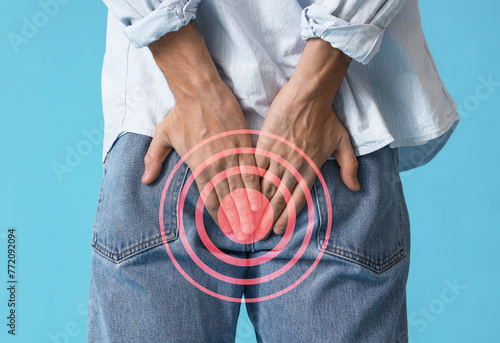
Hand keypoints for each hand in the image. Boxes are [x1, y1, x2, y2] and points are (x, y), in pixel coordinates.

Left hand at [142, 22, 261, 241]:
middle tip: (245, 234)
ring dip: (250, 207)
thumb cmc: (180, 114)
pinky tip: (264, 196)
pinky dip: (259, 184)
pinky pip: (254, 168)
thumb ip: (153, 160)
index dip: (219, 216)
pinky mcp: (244, 143)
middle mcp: (217, 165)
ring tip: (257, 222)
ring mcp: (232, 154)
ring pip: (244, 186)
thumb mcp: (162, 136)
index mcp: (199, 167)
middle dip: (238, 218)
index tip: (226, 228)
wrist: (200, 92)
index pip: (211, 198)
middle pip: (229, 198)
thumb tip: (145, 179)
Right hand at [255, 38, 359, 235]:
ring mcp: (278, 156)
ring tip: (250, 218)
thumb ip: (349, 167)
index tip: (278, 229)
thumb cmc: (326, 118)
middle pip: (279, 198)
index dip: (287, 216)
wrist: (308, 96)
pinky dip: (249, 181)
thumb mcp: (343, 143)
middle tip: (261, 231)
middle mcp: (293, 167)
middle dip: (269, 216)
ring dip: (258, 203)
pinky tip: (243, 193)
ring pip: (265, 186)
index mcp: (310, 169)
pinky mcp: (265, 144)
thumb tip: (356, 188)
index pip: (297, 199)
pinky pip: (255, 167)